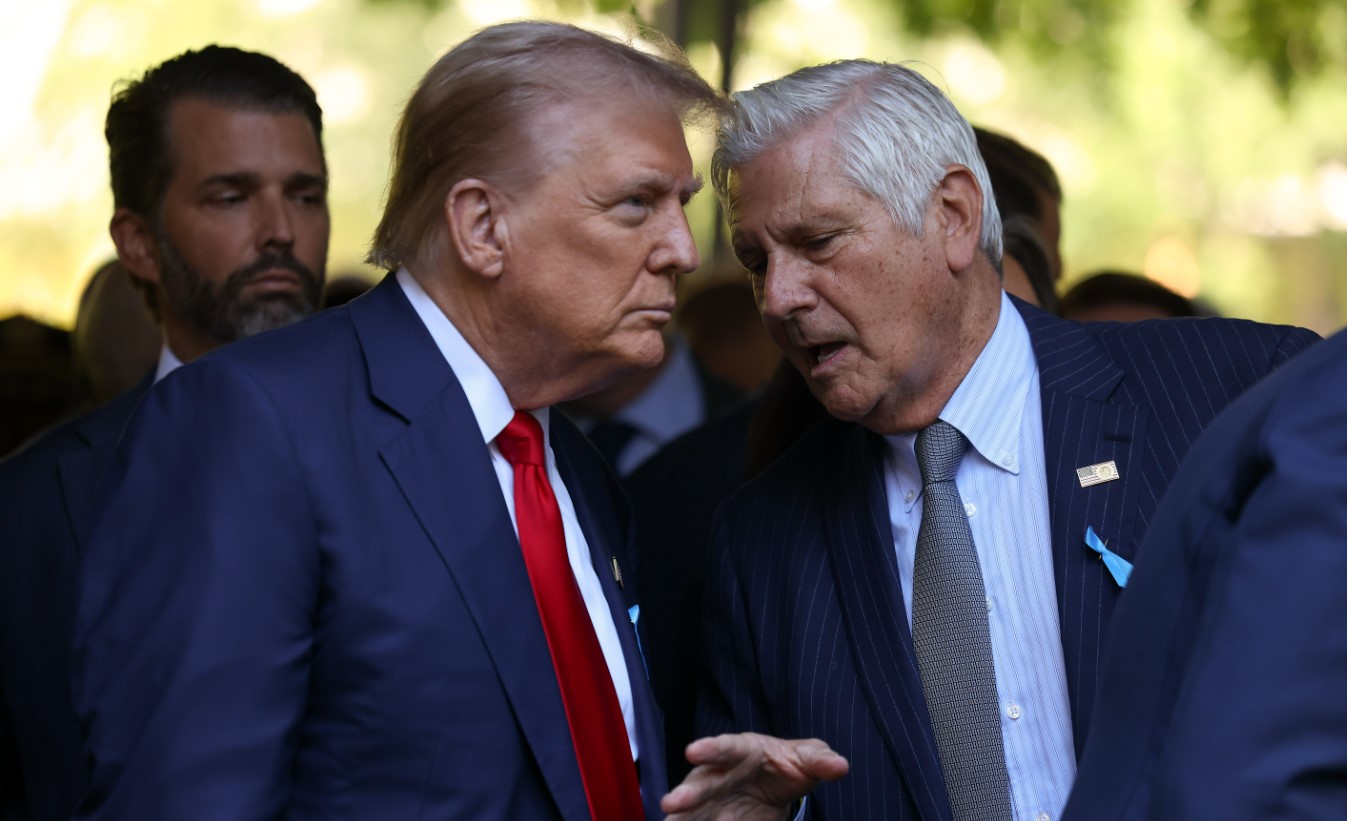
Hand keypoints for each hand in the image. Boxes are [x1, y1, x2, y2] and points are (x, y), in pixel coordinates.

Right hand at [660, 732, 848, 819]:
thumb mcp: (809, 758)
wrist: (780, 782)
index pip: (725, 746)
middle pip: (702, 782)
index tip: (693, 751)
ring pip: (692, 809)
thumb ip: (821, 761)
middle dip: (687, 792)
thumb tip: (840, 765)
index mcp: (743, 749)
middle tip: (671, 803)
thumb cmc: (790, 763)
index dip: (710, 748)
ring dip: (680, 818)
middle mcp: (721, 772)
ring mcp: (714, 798)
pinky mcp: (712, 818)